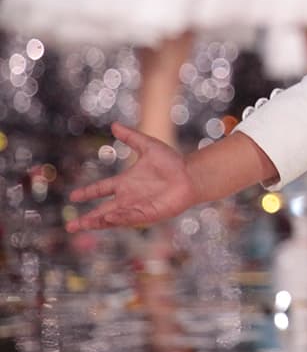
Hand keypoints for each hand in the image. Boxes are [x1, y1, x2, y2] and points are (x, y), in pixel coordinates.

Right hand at [67, 124, 199, 233]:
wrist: (190, 174)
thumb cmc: (172, 162)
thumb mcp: (148, 146)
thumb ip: (131, 137)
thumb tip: (114, 125)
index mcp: (125, 182)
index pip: (101, 189)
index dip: (87, 192)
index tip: (73, 197)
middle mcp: (128, 197)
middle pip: (103, 211)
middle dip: (87, 219)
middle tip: (70, 227)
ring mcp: (137, 207)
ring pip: (113, 218)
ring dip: (99, 221)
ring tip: (84, 225)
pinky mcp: (148, 214)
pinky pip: (131, 218)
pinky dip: (119, 219)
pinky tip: (108, 219)